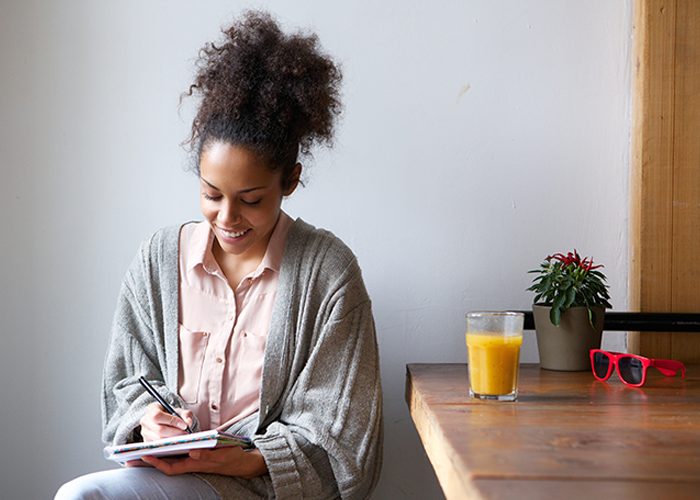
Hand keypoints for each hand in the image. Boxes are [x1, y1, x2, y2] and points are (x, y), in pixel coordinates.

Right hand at [139, 402, 193, 441]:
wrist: (165, 420)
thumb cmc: (172, 414)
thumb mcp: (179, 411)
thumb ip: (186, 414)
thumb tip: (188, 423)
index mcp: (151, 409)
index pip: (158, 416)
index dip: (171, 421)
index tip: (184, 425)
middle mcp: (145, 421)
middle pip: (159, 430)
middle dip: (175, 432)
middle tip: (186, 434)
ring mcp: (145, 433)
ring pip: (159, 439)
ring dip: (173, 440)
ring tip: (183, 438)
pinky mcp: (147, 442)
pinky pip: (158, 446)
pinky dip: (169, 445)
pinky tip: (177, 442)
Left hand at [141, 447, 267, 477]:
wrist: (241, 462)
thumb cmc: (231, 456)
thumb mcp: (222, 454)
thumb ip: (207, 454)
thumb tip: (192, 452)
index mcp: (196, 464)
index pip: (172, 467)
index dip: (157, 463)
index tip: (145, 456)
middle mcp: (191, 464)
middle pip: (165, 466)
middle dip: (148, 464)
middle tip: (130, 460)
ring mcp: (192, 462)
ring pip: (169, 463)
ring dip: (154, 460)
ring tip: (138, 455)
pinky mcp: (195, 458)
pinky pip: (177, 459)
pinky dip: (166, 456)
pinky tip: (158, 450)